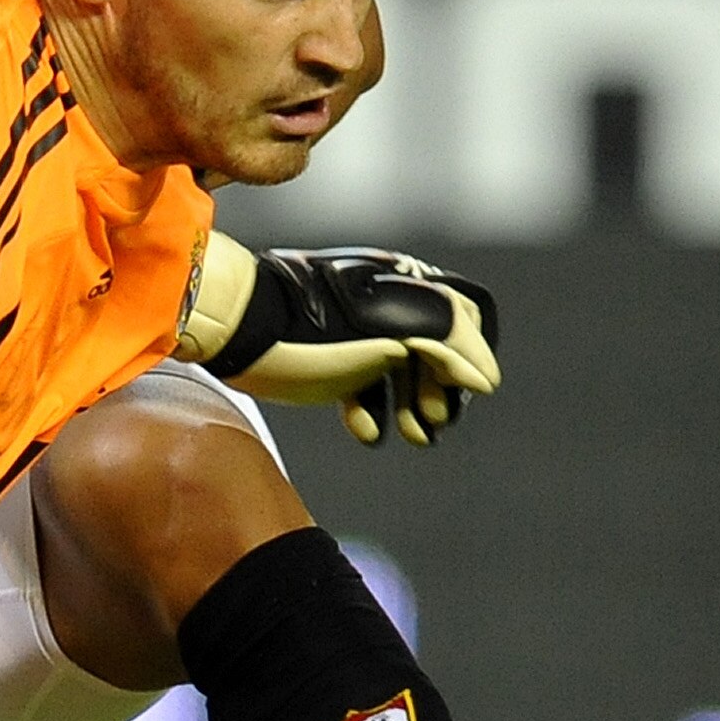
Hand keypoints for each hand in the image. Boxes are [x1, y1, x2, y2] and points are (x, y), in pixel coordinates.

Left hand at [213, 246, 501, 447]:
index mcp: (402, 283)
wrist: (233, 327)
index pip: (462, 315)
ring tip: (414, 436)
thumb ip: (445, 345)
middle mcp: (384, 300)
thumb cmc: (309, 326)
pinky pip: (362, 382)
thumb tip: (487, 379)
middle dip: (439, 389)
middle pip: (434, 349)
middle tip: (433, 424)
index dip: (472, 356)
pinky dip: (371, 407)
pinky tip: (365, 431)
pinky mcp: (326, 354)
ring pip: (400, 371)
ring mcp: (355, 328)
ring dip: (412, 405)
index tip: (470, 391)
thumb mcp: (387, 330)